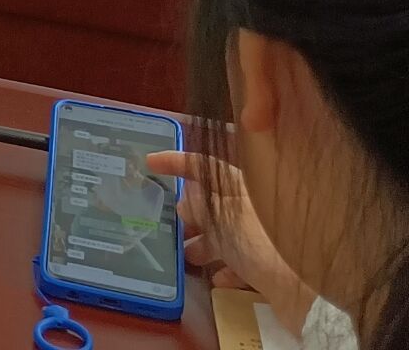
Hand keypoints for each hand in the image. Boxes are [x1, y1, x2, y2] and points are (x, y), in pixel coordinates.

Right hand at [145, 153, 313, 335]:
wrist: (302, 291)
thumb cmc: (258, 243)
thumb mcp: (220, 219)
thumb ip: (198, 206)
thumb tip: (185, 201)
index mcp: (241, 188)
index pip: (204, 166)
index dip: (176, 162)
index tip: (150, 164)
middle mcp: (252, 208)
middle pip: (212, 204)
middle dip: (189, 215)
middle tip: (168, 225)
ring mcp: (261, 238)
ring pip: (224, 235)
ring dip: (203, 245)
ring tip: (186, 258)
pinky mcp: (269, 267)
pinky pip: (240, 263)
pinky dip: (225, 269)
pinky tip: (216, 280)